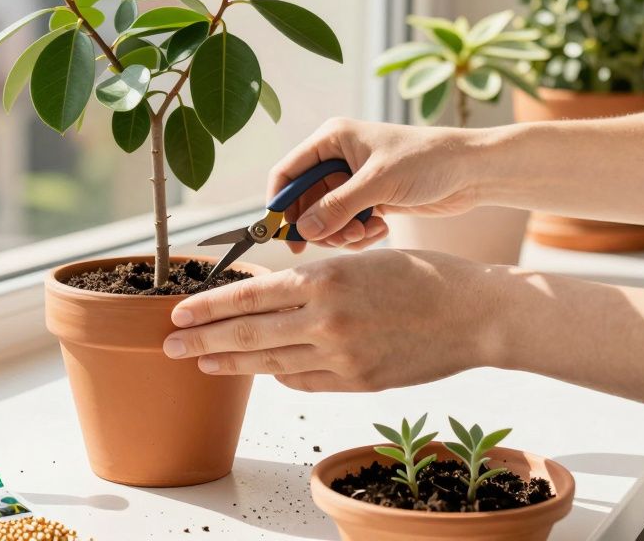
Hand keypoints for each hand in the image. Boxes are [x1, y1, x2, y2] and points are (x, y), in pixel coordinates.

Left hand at [164, 249, 501, 391]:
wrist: (474, 313)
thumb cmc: (419, 275)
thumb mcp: (358, 261)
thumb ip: (311, 284)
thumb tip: (265, 299)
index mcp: (323, 281)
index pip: (248, 296)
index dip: (208, 306)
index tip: (178, 312)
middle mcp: (325, 321)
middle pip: (247, 335)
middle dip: (202, 341)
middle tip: (169, 345)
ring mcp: (340, 357)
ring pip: (269, 363)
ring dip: (230, 364)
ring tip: (201, 363)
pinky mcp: (357, 383)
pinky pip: (303, 381)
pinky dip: (280, 375)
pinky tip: (261, 371)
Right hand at [270, 118, 482, 251]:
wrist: (472, 171)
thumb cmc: (427, 160)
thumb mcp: (378, 183)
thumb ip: (337, 206)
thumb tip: (303, 230)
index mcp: (331, 139)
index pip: (288, 172)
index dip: (280, 204)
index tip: (283, 235)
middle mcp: (337, 158)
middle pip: (304, 201)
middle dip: (319, 225)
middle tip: (340, 238)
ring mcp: (353, 181)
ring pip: (325, 218)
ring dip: (341, 233)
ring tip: (366, 233)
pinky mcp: (370, 200)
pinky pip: (347, 225)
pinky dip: (358, 234)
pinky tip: (382, 230)